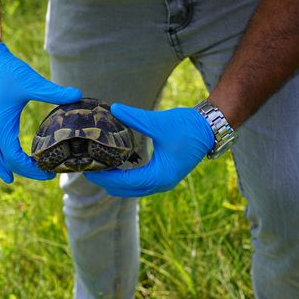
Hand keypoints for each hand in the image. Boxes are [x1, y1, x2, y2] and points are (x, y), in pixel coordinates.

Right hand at [0, 42, 81, 182]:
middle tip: (49, 175)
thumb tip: (78, 94)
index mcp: (0, 125)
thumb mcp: (32, 82)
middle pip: (8, 162)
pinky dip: (1, 162)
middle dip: (28, 171)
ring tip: (33, 175)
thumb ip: (54, 91)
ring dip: (14, 168)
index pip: (15, 159)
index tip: (49, 173)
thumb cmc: (8, 71)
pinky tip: (9, 171)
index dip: (32, 170)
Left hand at [84, 104, 214, 196]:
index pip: (124, 182)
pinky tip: (115, 166)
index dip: (105, 177)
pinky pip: (140, 183)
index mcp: (159, 176)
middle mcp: (161, 184)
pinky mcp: (164, 175)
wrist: (210, 128)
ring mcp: (163, 181)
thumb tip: (114, 108)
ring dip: (116, 181)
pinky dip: (126, 178)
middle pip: (126, 190)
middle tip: (88, 169)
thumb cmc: (187, 127)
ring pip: (133, 189)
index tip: (88, 171)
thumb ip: (135, 117)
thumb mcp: (158, 122)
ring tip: (98, 168)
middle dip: (107, 182)